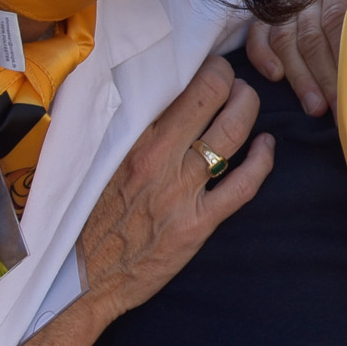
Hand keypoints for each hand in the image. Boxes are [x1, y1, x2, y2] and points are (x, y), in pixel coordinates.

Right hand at [74, 56, 270, 322]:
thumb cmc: (80, 217)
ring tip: (246, 101)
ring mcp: (181, 190)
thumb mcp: (86, 161)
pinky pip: (245, 183)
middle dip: (229, 79)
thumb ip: (112, 127)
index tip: (203, 66)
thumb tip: (134, 92)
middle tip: (229, 81)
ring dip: (248, 107)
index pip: (175, 81)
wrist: (80, 279)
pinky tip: (266, 146)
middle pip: (212, 94)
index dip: (199, 67)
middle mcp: (157, 157)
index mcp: (127, 138)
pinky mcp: (198, 222)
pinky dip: (263, 160)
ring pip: (233, 131)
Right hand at [243, 0, 346, 113]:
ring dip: (300, 77)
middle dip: (325, 78)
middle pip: (313, 37)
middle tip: (338, 110)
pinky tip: (275, 77)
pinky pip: (258, 32)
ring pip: (287, 39)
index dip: (344, 59)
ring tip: (314, 108)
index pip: (337, 21)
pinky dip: (262, 55)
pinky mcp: (271, 8)